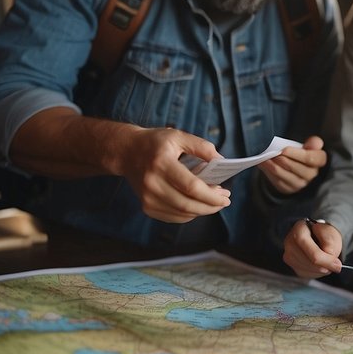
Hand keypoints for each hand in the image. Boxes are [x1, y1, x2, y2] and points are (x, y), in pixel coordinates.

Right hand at [113, 128, 230, 222]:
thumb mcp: (178, 136)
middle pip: (187, 204)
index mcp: (161, 163)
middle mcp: (152, 183)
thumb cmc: (155, 143)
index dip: (211, 195)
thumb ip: (202, 147)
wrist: (126, 152)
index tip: (226, 195)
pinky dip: (189, 214)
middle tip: (225, 201)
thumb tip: (221, 161)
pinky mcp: (146, 206)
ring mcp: (147, 197)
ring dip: (202, 211)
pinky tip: (198, 206)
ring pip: (181, 213)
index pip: (191, 186)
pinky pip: (173, 217)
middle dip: (211, 206)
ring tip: (214, 203)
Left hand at [259, 136, 327, 194]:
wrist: (297, 167)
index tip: (285, 149)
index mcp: (320, 161)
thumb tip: (313, 142)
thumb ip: (313, 143)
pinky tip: (263, 164)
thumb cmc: (303, 153)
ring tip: (266, 158)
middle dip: (283, 160)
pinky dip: (269, 172)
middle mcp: (312, 175)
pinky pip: (277, 181)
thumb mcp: (309, 146)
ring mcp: (300, 184)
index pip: (310, 158)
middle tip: (273, 153)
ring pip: (285, 175)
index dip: (296, 154)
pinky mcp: (289, 188)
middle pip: (296, 168)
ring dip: (273, 166)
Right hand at [282, 218, 343, 278]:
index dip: (326, 259)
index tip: (338, 264)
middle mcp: (289, 242)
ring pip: (307, 269)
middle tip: (337, 266)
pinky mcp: (291, 265)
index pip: (311, 249)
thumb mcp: (332, 234)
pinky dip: (316, 272)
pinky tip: (320, 265)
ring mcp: (288, 254)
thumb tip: (329, 261)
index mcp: (299, 229)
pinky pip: (305, 273)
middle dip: (324, 266)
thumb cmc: (325, 234)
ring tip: (328, 262)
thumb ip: (330, 246)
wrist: (320, 236)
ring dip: (321, 269)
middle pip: (308, 261)